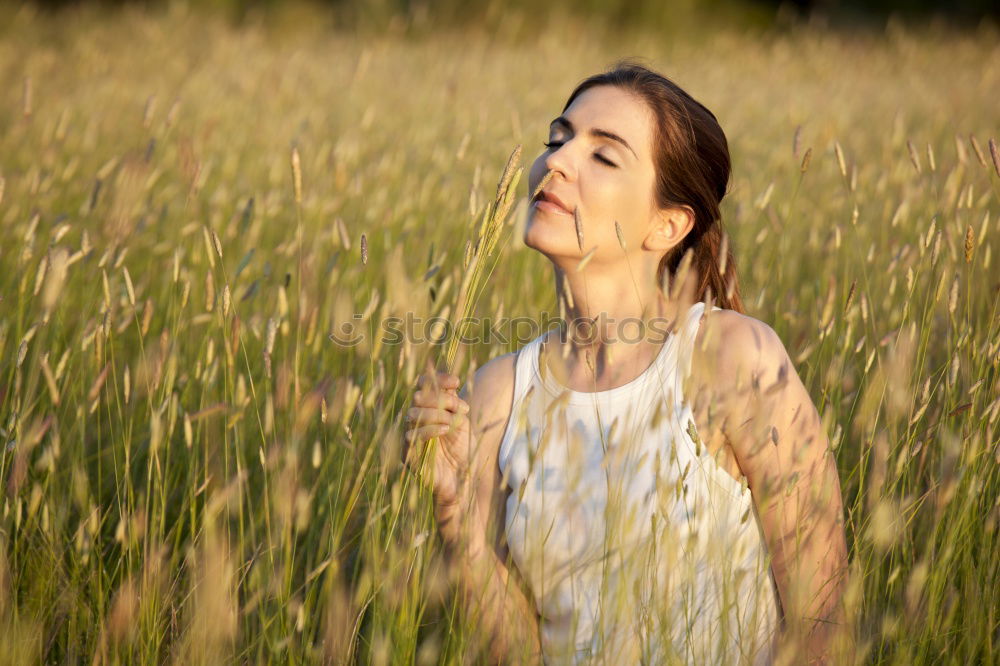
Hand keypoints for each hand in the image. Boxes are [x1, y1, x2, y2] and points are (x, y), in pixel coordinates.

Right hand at [402, 358, 473, 512]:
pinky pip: (412, 436)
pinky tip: (445, 430)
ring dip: (437, 414)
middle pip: (419, 396)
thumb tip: (451, 382)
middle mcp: (415, 419)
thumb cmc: (462, 450)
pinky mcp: (407, 453)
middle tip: (461, 408)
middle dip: (441, 399)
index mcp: (427, 408)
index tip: (456, 381)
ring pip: (414, 413)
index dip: (438, 379)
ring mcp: (409, 435)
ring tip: (453, 423)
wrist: (461, 479)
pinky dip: (429, 430)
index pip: (424, 384)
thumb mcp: (462, 421)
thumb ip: (453, 402)